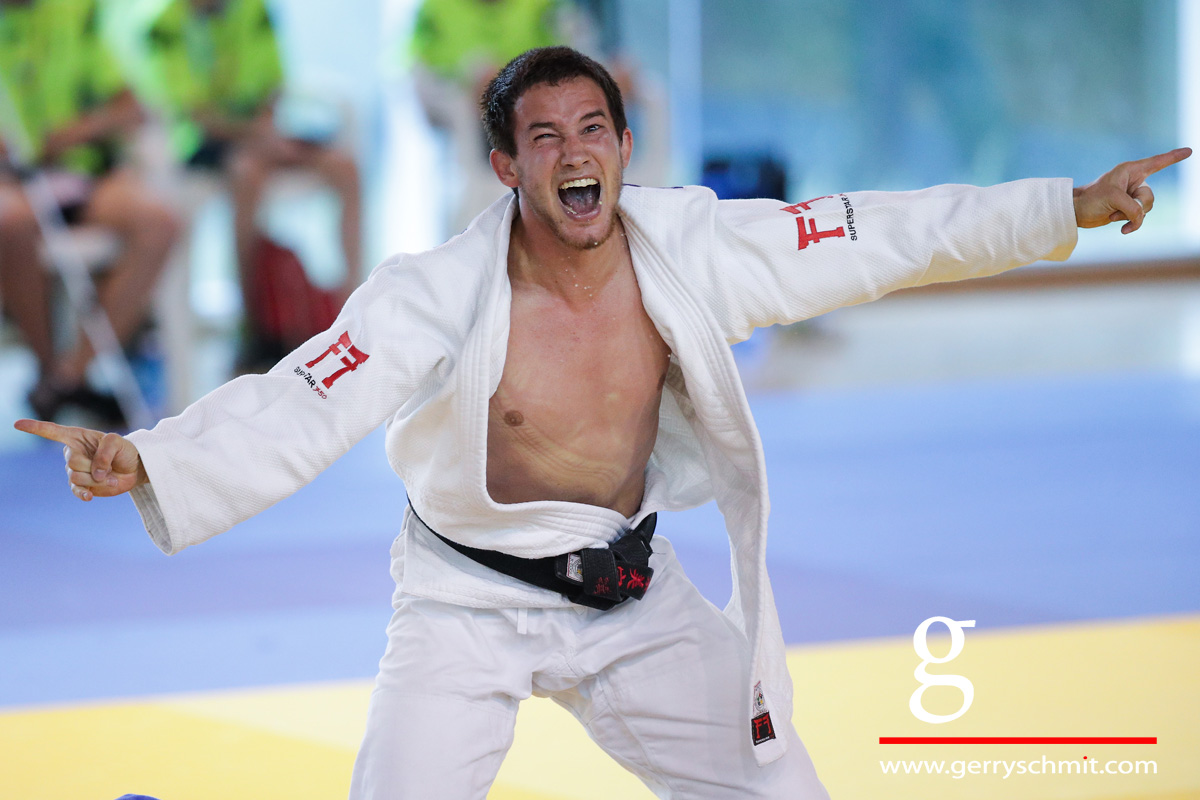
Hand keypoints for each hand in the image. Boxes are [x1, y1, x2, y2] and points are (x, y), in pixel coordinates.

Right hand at [13, 419, 146, 501]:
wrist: (134, 469)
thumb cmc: (124, 451)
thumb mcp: (118, 442)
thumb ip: (105, 452)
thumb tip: (94, 473)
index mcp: (77, 437)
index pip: (52, 431)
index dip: (35, 428)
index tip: (17, 424)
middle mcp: (73, 453)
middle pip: (72, 462)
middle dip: (94, 466)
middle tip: (110, 466)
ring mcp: (76, 470)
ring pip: (77, 477)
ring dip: (97, 479)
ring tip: (111, 477)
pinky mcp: (82, 485)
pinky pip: (76, 490)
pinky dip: (83, 493)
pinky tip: (90, 496)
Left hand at [1073, 147, 1190, 232]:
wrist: (1076, 213)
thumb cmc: (1090, 199)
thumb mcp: (1113, 199)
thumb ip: (1133, 207)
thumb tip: (1140, 218)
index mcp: (1130, 170)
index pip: (1157, 162)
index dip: (1173, 157)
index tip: (1189, 151)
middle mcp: (1133, 181)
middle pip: (1149, 197)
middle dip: (1136, 208)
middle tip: (1117, 210)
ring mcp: (1131, 196)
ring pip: (1145, 209)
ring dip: (1130, 217)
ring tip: (1112, 216)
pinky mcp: (1127, 208)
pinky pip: (1139, 218)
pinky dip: (1131, 224)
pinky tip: (1121, 228)